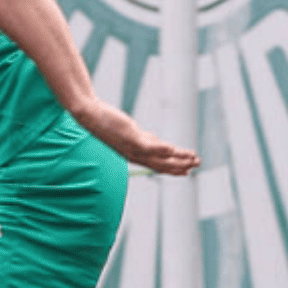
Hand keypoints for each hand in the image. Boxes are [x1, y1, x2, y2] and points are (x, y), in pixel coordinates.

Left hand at [72, 98, 199, 176]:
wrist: (91, 116)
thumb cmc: (109, 122)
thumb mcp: (131, 133)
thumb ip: (145, 138)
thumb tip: (156, 139)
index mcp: (135, 154)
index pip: (158, 165)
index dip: (173, 169)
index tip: (187, 171)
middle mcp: (134, 155)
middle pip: (162, 164)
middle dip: (180, 166)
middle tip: (196, 165)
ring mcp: (132, 147)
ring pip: (159, 157)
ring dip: (177, 159)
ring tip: (193, 158)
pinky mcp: (130, 138)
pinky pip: (149, 146)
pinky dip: (161, 150)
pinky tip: (173, 150)